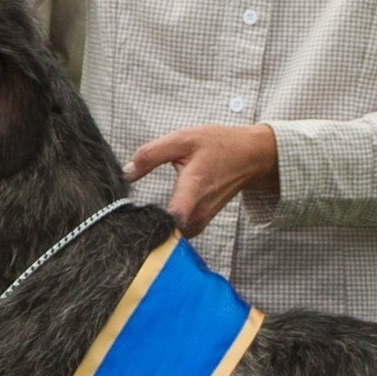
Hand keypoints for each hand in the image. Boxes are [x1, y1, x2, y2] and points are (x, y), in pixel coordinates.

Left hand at [126, 122, 278, 237]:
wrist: (250, 157)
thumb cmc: (218, 145)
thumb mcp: (183, 139)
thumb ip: (152, 155)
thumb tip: (127, 172)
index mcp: (193, 187)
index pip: (175, 218)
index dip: (153, 224)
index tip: (134, 221)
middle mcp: (200, 209)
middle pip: (169, 233)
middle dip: (148, 228)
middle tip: (126, 219)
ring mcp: (203, 218)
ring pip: (175, 236)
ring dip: (158, 229)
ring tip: (140, 218)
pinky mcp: (203, 221)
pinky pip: (182, 232)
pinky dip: (169, 228)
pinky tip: (158, 216)